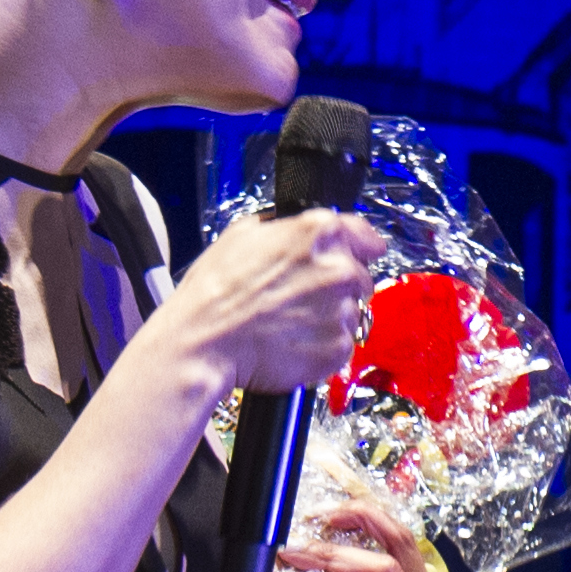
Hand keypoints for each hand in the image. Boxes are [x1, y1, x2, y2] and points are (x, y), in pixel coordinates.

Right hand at [172, 209, 390, 392]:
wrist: (203, 342)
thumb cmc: (215, 291)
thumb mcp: (242, 233)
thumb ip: (284, 225)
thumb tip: (298, 223)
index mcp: (319, 233)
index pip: (367, 237)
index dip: (358, 248)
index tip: (356, 256)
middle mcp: (339, 269)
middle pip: (361, 277)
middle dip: (337, 285)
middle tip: (301, 296)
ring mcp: (342, 310)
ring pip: (352, 312)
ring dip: (330, 317)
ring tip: (290, 320)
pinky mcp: (339, 347)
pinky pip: (343, 344)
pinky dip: (325, 345)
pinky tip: (294, 340)